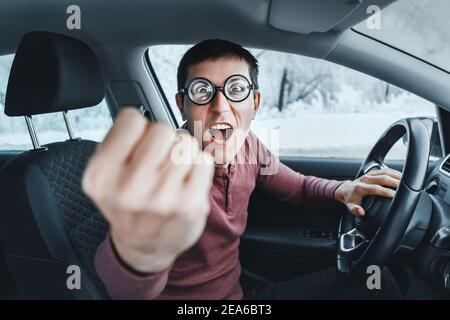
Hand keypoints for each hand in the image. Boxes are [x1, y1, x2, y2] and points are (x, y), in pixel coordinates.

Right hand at [82, 108, 213, 272]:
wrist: (144, 245)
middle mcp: (128, 189)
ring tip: (170, 175)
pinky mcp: (190, 205)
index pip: (131, 119)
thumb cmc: (128, 204)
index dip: (137, 130)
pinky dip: (198, 166)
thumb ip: (118, 142)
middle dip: (162, 141)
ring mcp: (162, 198)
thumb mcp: (105, 175)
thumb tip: (141, 116)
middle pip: (162, 130)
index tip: (136, 146)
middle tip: (157, 163)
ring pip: (185, 143)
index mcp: (100, 176)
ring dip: (181, 154)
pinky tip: (185, 183)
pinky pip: (203, 160)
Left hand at [334, 168, 400, 216]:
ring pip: (385, 172)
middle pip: (382, 178)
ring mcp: (369, 175)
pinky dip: (394, 173)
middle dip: (394, 182)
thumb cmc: (350, 198)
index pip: (375, 188)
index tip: (394, 195)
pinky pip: (385, 170)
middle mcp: (365, 179)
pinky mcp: (372, 172)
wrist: (346, 189)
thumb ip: (355, 209)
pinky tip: (400, 177)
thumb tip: (361, 212)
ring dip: (395, 176)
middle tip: (404, 188)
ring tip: (405, 182)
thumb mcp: (350, 206)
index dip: (385, 191)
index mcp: (360, 188)